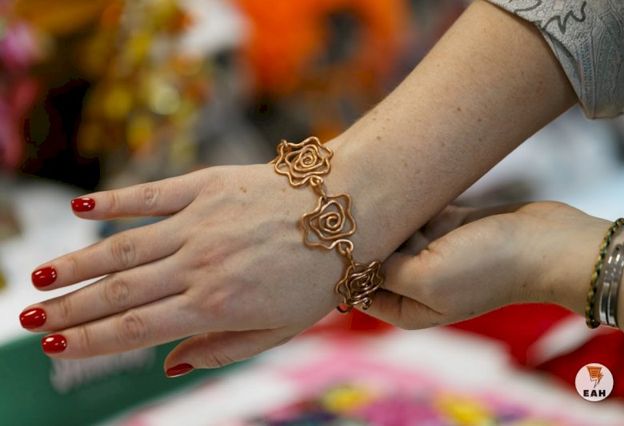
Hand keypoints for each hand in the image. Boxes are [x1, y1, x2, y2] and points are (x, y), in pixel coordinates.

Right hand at [22, 164, 347, 373]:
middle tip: (30, 320)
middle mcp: (199, 264)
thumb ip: (222, 348)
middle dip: (70, 309)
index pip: (136, 329)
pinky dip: (113, 201)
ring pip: (123, 247)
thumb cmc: (318, 277)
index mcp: (216, 305)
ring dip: (77, 263)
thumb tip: (169, 366)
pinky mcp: (206, 186)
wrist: (349, 212)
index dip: (90, 341)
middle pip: (119, 292)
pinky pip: (150, 195)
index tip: (55, 347)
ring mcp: (200, 222)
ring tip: (40, 278)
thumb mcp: (280, 329)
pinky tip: (79, 207)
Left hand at [363, 202, 607, 328]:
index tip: (328, 239)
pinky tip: (394, 183)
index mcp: (409, 307)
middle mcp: (417, 282)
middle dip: (362, 237)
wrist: (546, 244)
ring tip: (364, 190)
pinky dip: (407, 202)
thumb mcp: (427, 279)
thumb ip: (385, 272)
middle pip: (375, 259)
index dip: (341, 269)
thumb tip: (354, 257)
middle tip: (343, 206)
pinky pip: (416, 213)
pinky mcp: (448, 226)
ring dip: (384, 215)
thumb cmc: (487, 268)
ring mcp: (433, 253)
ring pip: (394, 232)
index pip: (359, 291)